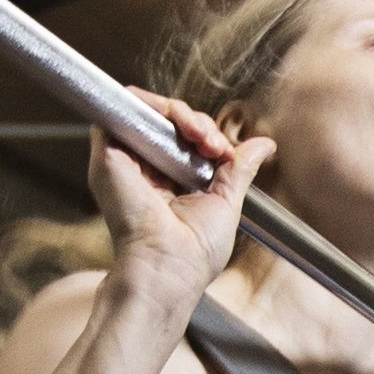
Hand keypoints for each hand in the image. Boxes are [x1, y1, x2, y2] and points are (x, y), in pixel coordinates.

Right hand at [88, 91, 250, 320]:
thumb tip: (265, 143)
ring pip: (149, 108)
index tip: (225, 155)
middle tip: (216, 147)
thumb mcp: (226, 201)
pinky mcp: (109, 151)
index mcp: (165, 181)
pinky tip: (186, 131)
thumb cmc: (194, 251)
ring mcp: (124, 158)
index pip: (183, 138)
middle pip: (167, 120)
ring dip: (183, 113)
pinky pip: (127, 105)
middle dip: (199, 123)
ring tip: (204, 138)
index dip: (206, 135)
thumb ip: (239, 168)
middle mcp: (141, 168)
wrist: (168, 267)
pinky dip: (158, 106)